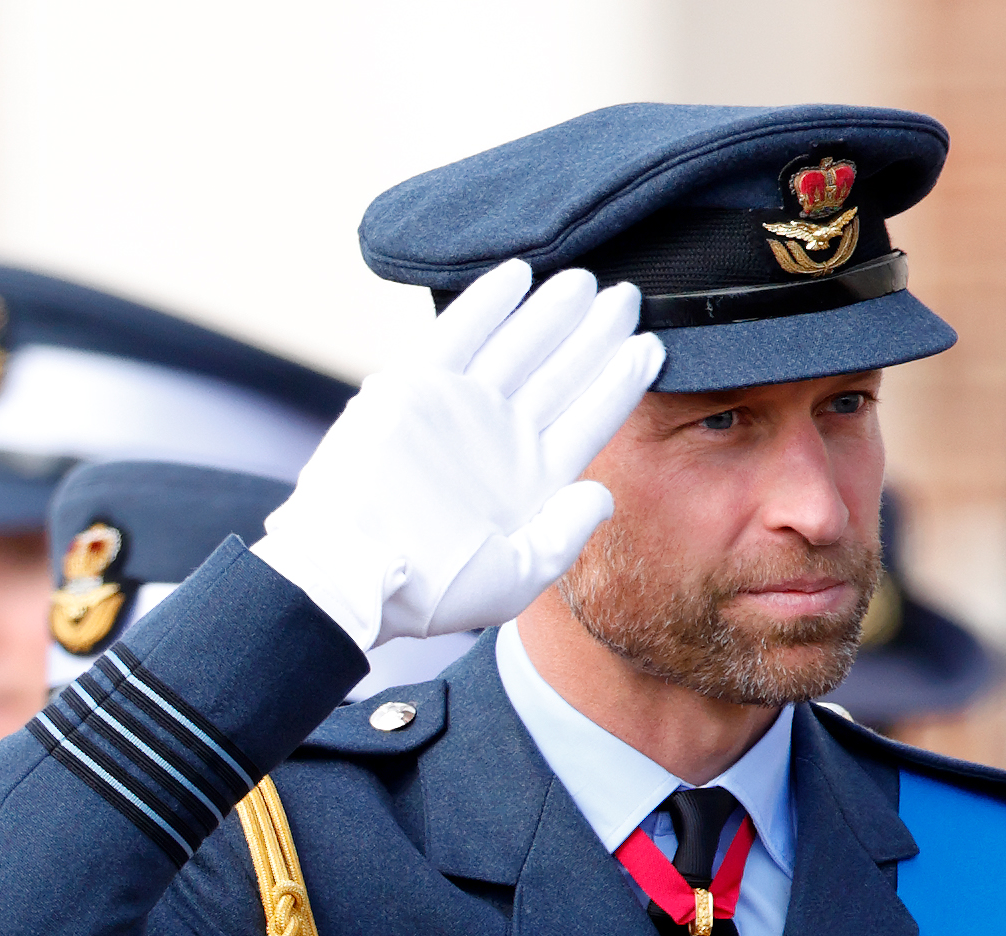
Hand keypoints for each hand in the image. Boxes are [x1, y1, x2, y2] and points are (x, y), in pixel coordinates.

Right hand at [255, 259, 663, 652]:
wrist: (353, 576)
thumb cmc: (431, 591)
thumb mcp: (515, 577)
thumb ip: (565, 534)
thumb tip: (604, 494)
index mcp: (532, 481)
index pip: (589, 418)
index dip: (620, 382)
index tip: (652, 348)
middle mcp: (501, 438)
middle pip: (561, 373)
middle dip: (595, 334)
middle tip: (629, 294)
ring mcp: (461, 409)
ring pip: (519, 346)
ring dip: (552, 312)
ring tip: (588, 280)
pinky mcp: (416, 387)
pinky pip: (459, 333)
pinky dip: (488, 303)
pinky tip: (520, 274)